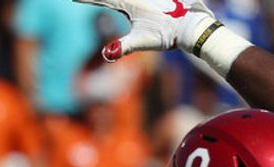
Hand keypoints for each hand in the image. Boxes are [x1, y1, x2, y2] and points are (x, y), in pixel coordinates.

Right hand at [73, 0, 217, 61]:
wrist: (191, 24)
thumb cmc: (166, 34)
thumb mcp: (142, 41)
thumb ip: (123, 47)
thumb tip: (107, 55)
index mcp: (129, 2)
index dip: (86, 0)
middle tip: (81, 0)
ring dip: (112, 0)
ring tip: (106, 3)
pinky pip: (141, 0)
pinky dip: (129, 3)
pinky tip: (127, 5)